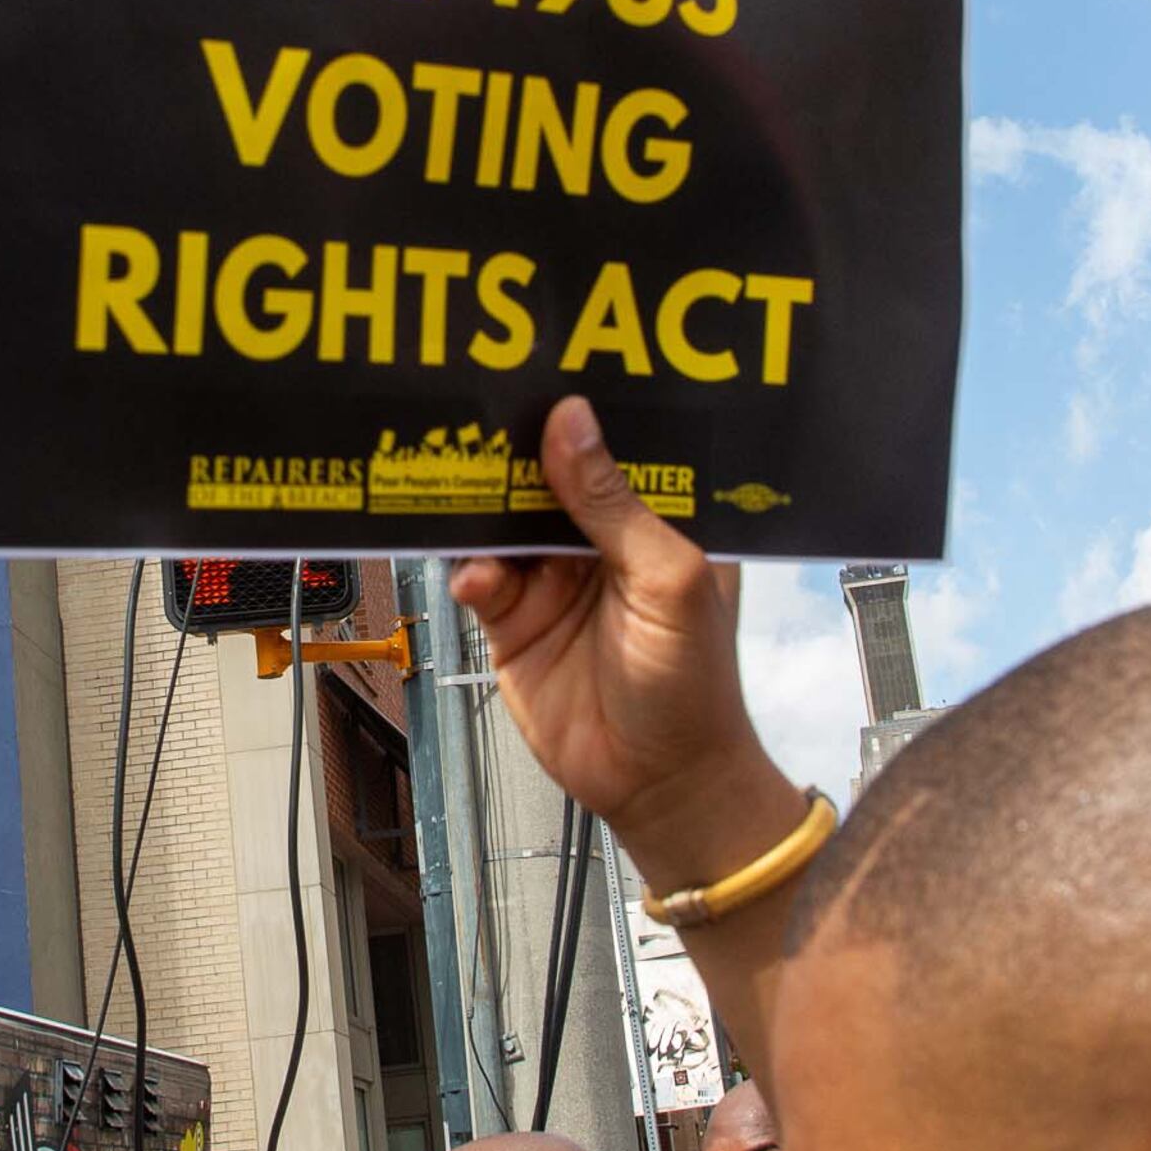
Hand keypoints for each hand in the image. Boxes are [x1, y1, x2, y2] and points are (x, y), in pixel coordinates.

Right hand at [450, 397, 802, 891]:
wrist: (658, 782)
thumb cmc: (692, 682)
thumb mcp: (666, 578)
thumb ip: (612, 503)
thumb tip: (571, 421)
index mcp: (656, 517)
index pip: (615, 448)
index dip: (584, 413)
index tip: (545, 368)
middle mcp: (601, 539)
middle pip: (548, 476)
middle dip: (518, 450)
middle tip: (481, 409)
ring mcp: (553, 578)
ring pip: (504, 521)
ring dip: (483, 504)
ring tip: (459, 477)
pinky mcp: (514, 620)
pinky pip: (479, 578)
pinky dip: (470, 570)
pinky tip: (479, 578)